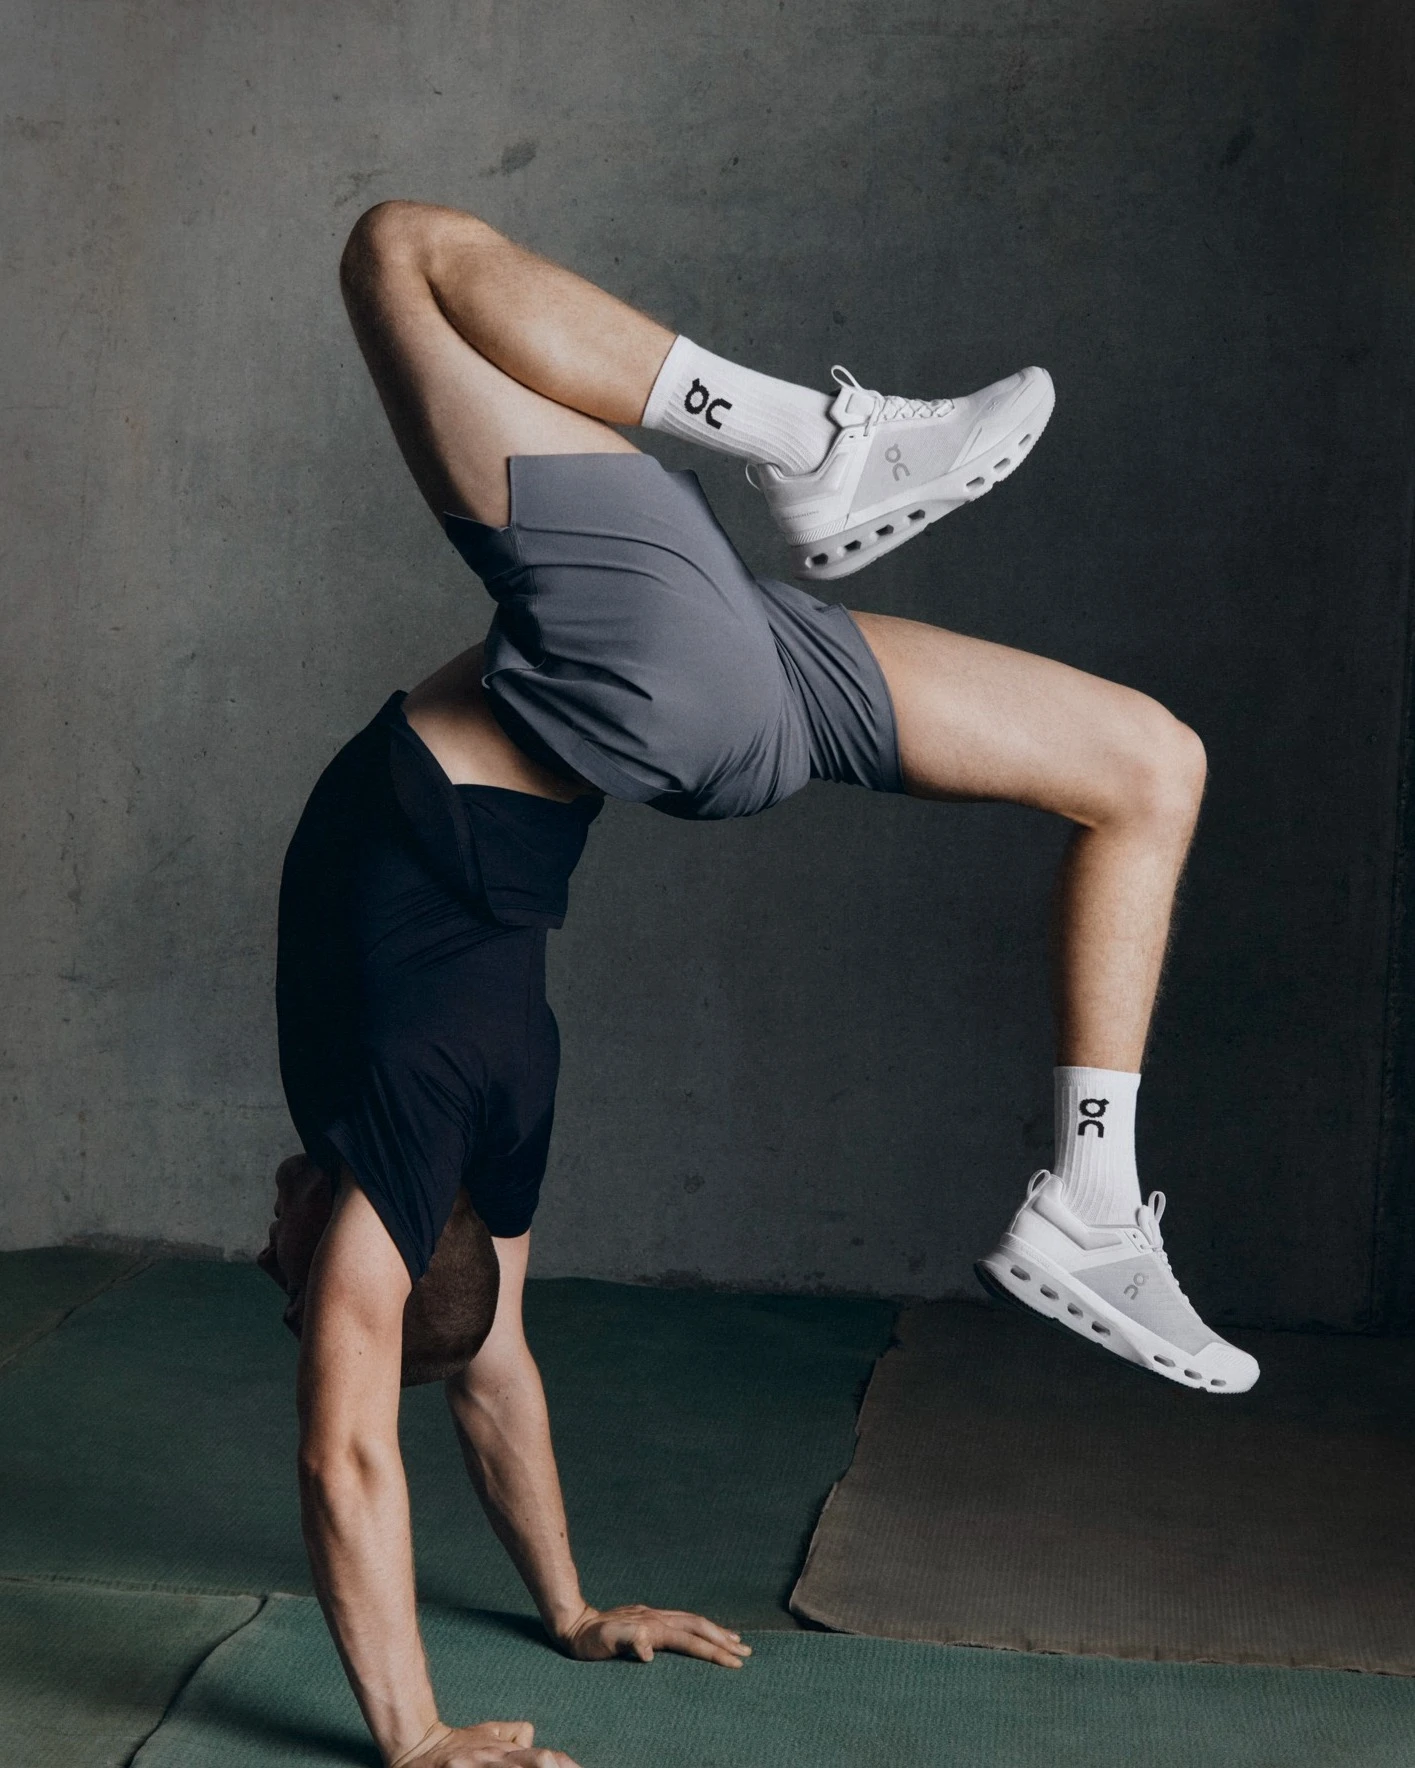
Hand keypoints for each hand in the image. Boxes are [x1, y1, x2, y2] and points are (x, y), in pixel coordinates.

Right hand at [389, 1719, 580, 1767]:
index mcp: (505, 1752)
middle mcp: (494, 1759)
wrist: (414, 1742)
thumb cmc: (455, 1745)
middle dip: (549, 1766)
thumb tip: (531, 1735)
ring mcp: (475, 1767)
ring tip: (547, 1764)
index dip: (564, 1766)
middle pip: (534, 1761)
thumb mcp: (485, 1735)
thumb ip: (510, 1735)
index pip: (544, 1758)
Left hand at [556, 1603, 751, 1668]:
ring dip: (717, 1631)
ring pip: (694, 1621)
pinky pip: (684, 1621)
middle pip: (699, 1627)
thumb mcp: (605, 1642)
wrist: (575, 1623)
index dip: (714, 1652)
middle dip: (724, 1640)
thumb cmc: (589, 1640)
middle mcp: (659, 1618)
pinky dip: (701, 1627)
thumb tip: (650, 1651)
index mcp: (654, 1627)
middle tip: (747, 1654)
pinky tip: (704, 1631)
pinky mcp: (651, 1618)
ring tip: (737, 1640)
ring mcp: (656, 1616)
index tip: (735, 1663)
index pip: (691, 1640)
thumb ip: (628, 1641)